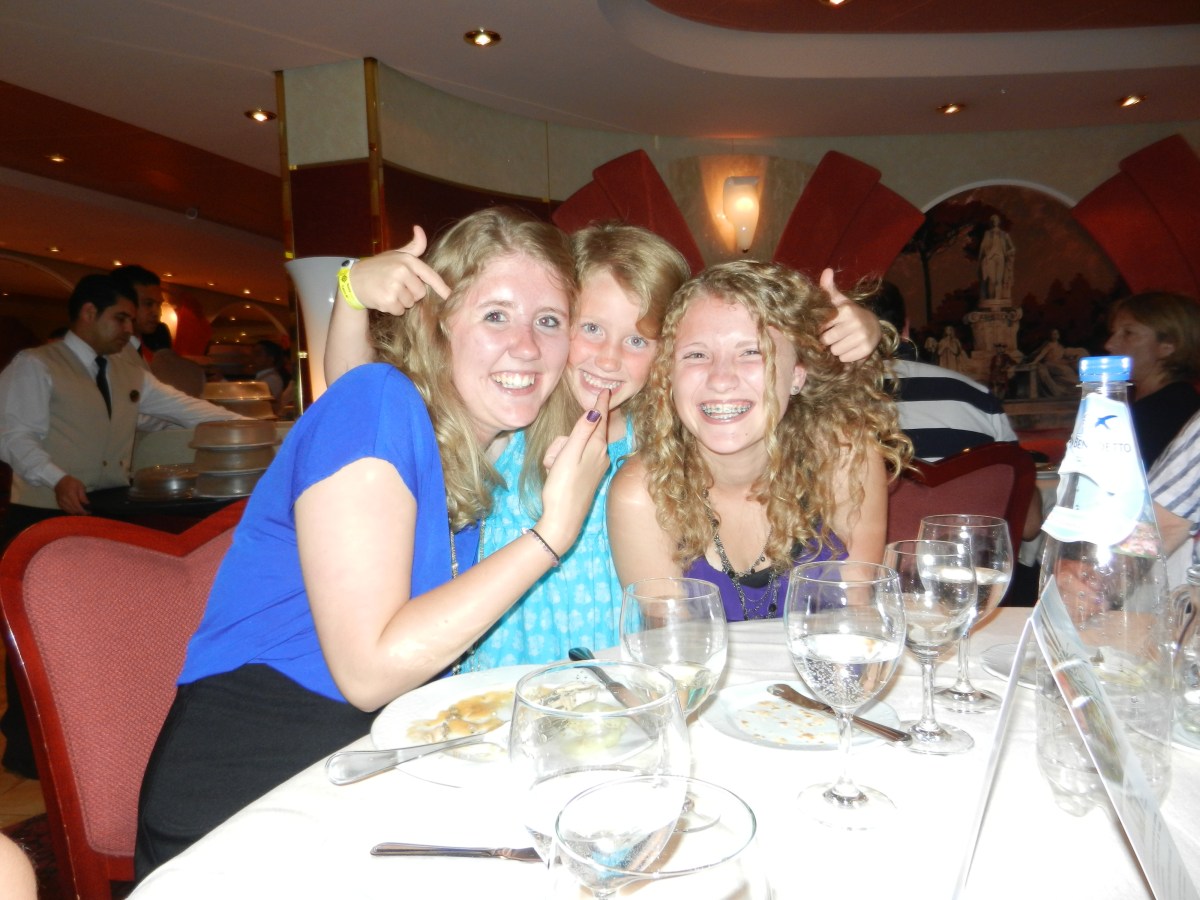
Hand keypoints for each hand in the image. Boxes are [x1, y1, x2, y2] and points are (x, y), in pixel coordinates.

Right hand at [53, 475, 90, 514]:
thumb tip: (87, 504)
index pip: (77, 506)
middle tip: (86, 513)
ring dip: (76, 513)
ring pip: (69, 511)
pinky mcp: (59, 503)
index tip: (88, 512)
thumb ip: (83, 496)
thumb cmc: (71, 482)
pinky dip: (70, 511)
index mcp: (71, 495)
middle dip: (80, 513)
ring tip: (82, 512)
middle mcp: (65, 500)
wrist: (60, 481)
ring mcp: (61, 502)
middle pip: (73, 510)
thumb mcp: (80, 486)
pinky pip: (65, 510)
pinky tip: (75, 511)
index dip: (82, 511)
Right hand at [347, 227, 450, 315]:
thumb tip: (419, 229)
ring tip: (388, 291)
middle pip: (421, 293)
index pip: (430, 275)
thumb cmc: (378, 267)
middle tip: (396, 286)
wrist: (353, 280)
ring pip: (410, 303)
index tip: (450, 296)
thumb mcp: (396, 254)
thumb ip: (413, 246)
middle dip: (411, 294)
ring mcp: (395, 285)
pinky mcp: (387, 299)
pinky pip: (399, 310)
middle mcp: (402, 271)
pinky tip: (383, 299)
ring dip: (401, 301)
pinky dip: (393, 309)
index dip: (442, 287)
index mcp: (407, 260)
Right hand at [535, 390, 611, 553]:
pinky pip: (573, 460)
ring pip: (574, 447)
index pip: (600, 419)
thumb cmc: (563, 486)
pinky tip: (556, 476)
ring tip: (552, 470)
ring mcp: (595, 466)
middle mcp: (601, 455)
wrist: (563, 519)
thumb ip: (582, 431)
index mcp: (597, 447)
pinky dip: (561, 464)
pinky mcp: (587, 476)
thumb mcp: (570, 454)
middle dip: (563, 441)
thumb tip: (596, 411)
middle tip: (553, 460)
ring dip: (559, 454)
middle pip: (581, 433)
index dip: (600, 404)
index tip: (606, 390)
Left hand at [819, 268, 880, 362]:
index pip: (821, 326)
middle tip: (836, 335)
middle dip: (828, 341)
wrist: (873, 325)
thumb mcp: (840, 301)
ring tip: (843, 341)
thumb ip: (829, 288)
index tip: (827, 327)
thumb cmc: (850, 314)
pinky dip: (845, 356)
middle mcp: (855, 322)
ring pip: (835, 351)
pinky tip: (850, 347)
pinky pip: (845, 359)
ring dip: (836, 349)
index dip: (821, 329)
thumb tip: (827, 270)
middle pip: (826, 341)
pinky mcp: (867, 349)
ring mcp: (862, 336)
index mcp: (846, 310)